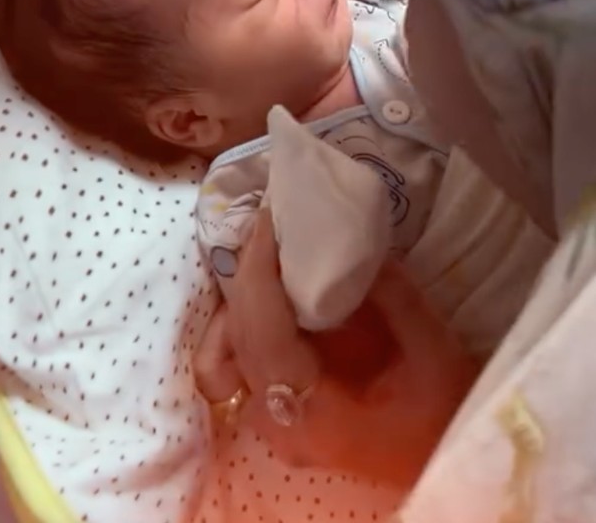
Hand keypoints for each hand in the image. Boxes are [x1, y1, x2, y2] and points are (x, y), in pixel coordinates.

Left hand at [194, 210, 476, 489]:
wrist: (449, 456)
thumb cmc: (448, 410)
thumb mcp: (430, 345)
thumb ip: (388, 292)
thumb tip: (347, 235)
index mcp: (316, 416)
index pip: (264, 335)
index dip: (260, 272)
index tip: (270, 221)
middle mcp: (280, 425)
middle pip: (238, 337)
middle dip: (249, 272)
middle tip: (271, 222)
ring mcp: (272, 423)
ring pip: (228, 348)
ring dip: (242, 294)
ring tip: (269, 248)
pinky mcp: (276, 411)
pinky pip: (241, 358)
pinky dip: (245, 317)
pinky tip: (270, 285)